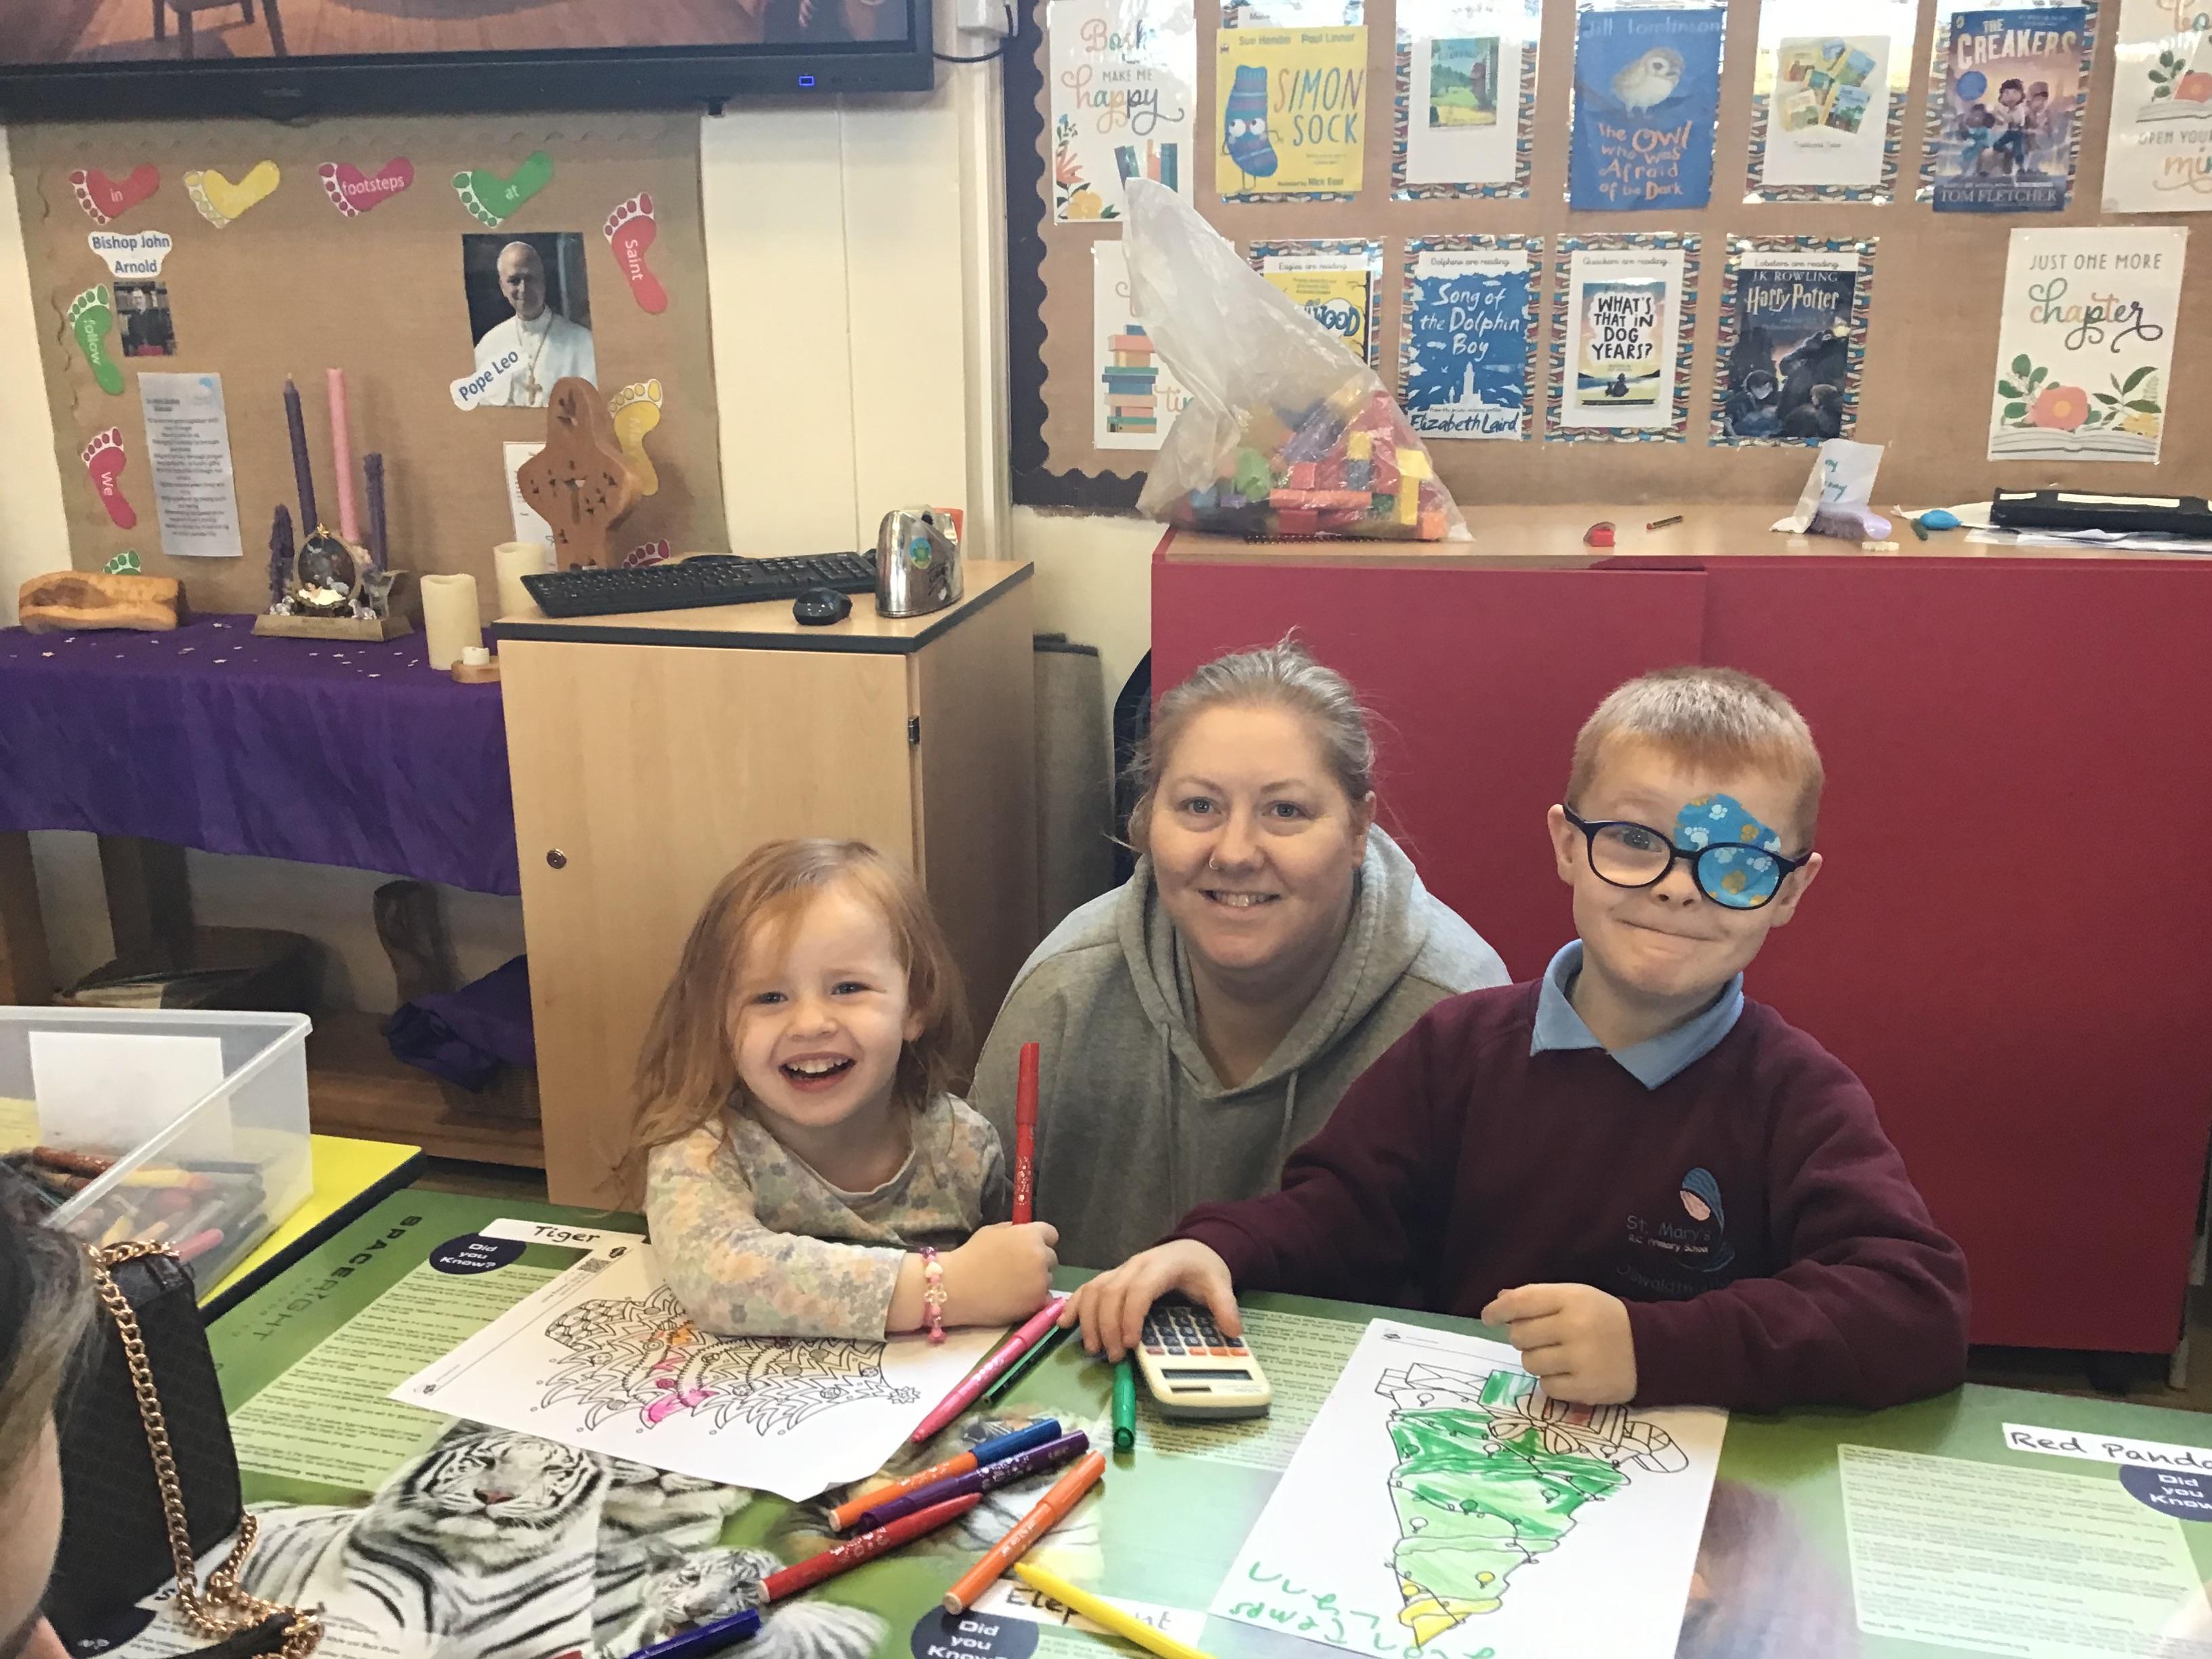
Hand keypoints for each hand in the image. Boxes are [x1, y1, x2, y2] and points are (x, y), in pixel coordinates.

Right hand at [942, 1222, 1058, 1326]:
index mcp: (1030, 1235)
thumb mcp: (991, 1232)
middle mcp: (1040, 1256)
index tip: (1029, 1249)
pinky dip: (1034, 1299)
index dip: (1040, 1241)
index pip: (1051, 1234)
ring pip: (1047, 1279)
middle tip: (1019, 1270)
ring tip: (1014, 1287)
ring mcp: (1040, 1281)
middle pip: (1051, 1258)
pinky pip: (1044, 1299)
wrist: (955, 1287)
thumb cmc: (970, 1256)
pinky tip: (1016, 1300)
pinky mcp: (1036, 1303)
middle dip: (1039, 1262)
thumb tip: (1022, 1232)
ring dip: (1036, 1282)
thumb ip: (1013, 1230)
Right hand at [1058, 1240, 1236, 1361]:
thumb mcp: (1219, 1283)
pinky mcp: (1111, 1277)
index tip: (1130, 1344)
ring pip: (1094, 1290)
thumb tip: (1232, 1331)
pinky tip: (1064, 1325)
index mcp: (1160, 1267)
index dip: (1130, 1317)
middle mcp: (1134, 1265)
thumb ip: (1225, 1306)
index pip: (1138, 1290)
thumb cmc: (1202, 1267)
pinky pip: (1087, 1288)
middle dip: (1107, 1327)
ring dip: (1089, 1321)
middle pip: (1110, 1293)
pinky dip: (1074, 1305)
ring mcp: (1119, 1270)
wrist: (1192, 1246)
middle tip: (1113, 1357)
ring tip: (1094, 1350)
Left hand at [1481, 1283, 1636, 1404]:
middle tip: (1542, 1338)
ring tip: (1559, 1355)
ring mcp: (1580, 1359)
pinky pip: (1547, 1387)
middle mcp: (1574, 1327)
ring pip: (1530, 1363)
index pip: (1521, 1302)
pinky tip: (1569, 1372)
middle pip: (1519, 1336)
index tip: (1488, 1317)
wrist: (1650, 1349)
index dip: (1498, 1310)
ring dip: (1537, 1360)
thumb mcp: (1577, 1297)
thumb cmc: (1605, 1318)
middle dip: (1523, 1337)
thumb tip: (1500, 1300)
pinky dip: (1552, 1381)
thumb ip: (1539, 1298)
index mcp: (1571, 1298)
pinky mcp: (1586, 1388)